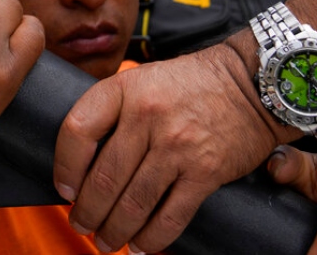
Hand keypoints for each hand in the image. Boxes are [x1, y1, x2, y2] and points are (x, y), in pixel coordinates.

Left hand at [53, 43, 287, 252]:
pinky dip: (152, 238)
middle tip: (80, 225)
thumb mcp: (144, 79)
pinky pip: (171, 216)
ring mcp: (178, 145)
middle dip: (87, 211)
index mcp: (125, 89)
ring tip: (105, 242)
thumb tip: (84, 159)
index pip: (77, 130)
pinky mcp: (206, 171)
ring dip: (115, 230)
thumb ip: (115, 109)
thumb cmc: (190, 83)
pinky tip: (141, 246)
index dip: (64, 166)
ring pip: (134, 202)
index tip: (64, 188)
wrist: (251, 83)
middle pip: (104, 177)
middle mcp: (148, 116)